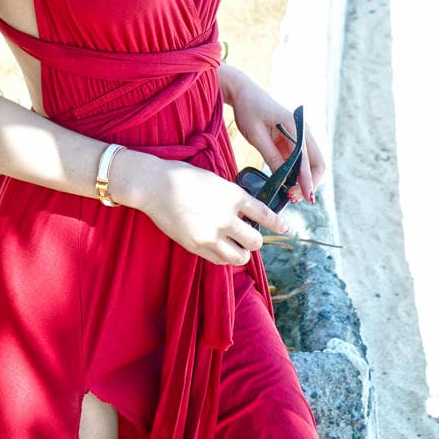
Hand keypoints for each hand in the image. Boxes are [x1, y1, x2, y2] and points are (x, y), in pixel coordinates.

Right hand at [112, 151, 275, 266]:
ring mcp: (211, 234)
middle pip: (255, 240)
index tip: (284, 228)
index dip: (277, 223)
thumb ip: (231, 197)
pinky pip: (219, 260)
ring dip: (242, 253)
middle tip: (250, 238)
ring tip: (238, 249)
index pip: (264, 213)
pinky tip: (222, 251)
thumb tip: (244, 212)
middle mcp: (226, 217)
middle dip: (256, 241)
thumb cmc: (183, 177)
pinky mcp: (196, 246)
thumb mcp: (215, 180)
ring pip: (240, 256)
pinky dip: (224, 257)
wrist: (155, 185)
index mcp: (233, 195)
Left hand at [224, 70, 326, 204]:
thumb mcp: (256, 135)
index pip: (305, 158)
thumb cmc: (248, 111)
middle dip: (310, 183)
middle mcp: (303, 131)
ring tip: (289, 195)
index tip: (305, 197)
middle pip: (318, 163)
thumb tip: (284, 179)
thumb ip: (271, 156)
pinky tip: (287, 187)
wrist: (244, 94)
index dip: (306, 180)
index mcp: (295, 125)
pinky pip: (301, 163)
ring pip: (312, 165)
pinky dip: (298, 176)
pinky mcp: (295, 142)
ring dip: (305, 181)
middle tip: (293, 198)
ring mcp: (301, 136)